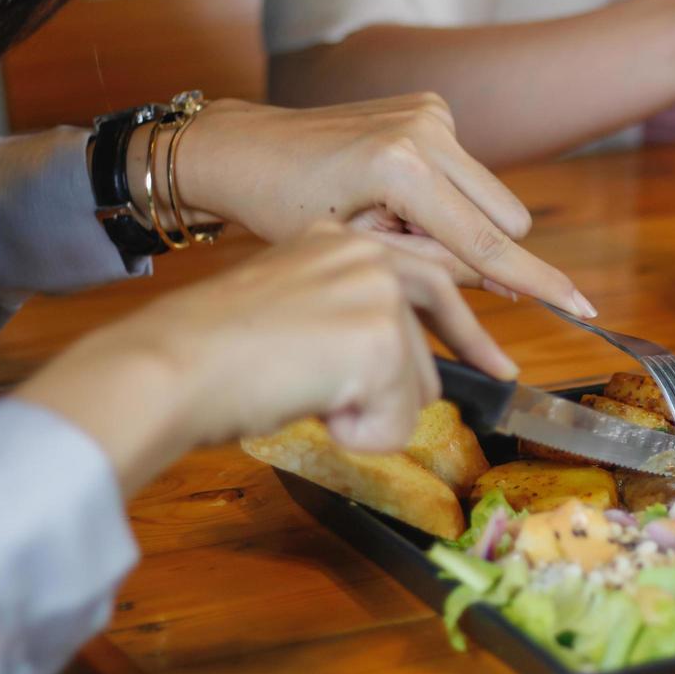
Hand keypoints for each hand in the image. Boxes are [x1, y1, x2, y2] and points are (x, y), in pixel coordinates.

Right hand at [18, 225, 511, 493]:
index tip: (495, 320)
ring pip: (419, 382)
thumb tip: (398, 365)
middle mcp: (364, 253)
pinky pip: (399, 419)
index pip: (422, 263)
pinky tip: (317, 411)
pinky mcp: (380, 341)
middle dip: (471, 347)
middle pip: (440, 311)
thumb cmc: (208, 353)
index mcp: (335, 238)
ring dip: (375, 412)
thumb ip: (343, 319)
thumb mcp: (289, 311)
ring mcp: (376, 293)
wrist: (168, 366)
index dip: (462, 303)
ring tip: (310, 397)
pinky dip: (364, 435)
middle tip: (506, 373)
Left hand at [163, 93, 595, 316]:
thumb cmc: (286, 209)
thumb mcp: (359, 253)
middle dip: (477, 248)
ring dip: (458, 220)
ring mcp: (432, 112)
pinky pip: (468, 172)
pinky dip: (443, 193)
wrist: (247, 147)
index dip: (538, 282)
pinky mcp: (432, 106)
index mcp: (402, 167)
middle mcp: (427, 128)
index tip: (581, 305)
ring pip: (491, 198)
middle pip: (505, 219)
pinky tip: (389, 190)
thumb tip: (504, 283)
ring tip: (391, 217)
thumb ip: (436, 267)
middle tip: (406, 249)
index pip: (487, 242)